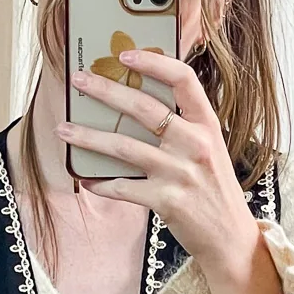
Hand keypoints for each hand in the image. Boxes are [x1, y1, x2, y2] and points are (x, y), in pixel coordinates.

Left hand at [56, 49, 283, 293]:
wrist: (229, 238)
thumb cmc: (215, 190)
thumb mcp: (210, 149)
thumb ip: (185, 126)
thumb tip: (139, 104)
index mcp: (207, 124)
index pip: (182, 79)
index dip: (152, 62)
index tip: (124, 55)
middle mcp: (194, 144)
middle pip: (143, 107)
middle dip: (105, 90)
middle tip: (78, 80)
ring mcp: (180, 173)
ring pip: (124, 147)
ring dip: (89, 137)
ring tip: (64, 129)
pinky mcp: (166, 201)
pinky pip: (123, 188)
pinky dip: (101, 184)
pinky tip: (86, 180)